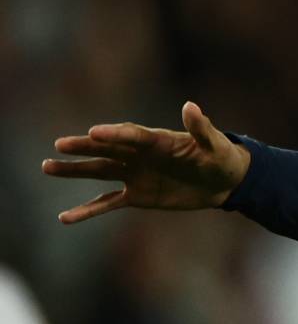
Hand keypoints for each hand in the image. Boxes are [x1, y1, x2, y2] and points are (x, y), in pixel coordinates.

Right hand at [42, 102, 250, 223]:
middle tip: (60, 145)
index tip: (94, 133)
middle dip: (84, 148)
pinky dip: (88, 210)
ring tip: (48, 167)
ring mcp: (135, 175)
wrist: (224, 182)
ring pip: (99, 172)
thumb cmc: (220, 157)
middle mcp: (139, 155)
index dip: (115, 134)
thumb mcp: (215, 144)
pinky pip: (108, 203)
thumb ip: (201, 128)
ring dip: (75, 171)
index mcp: (156, 140)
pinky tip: (65, 217)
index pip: (131, 135)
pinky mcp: (137, 196)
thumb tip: (191, 106)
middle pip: (107, 150)